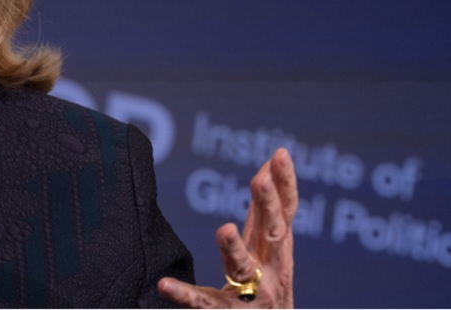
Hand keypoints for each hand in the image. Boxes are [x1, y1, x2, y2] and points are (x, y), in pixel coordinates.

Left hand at [159, 148, 297, 307]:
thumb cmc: (267, 290)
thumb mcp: (268, 249)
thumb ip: (263, 211)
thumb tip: (268, 164)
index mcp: (278, 252)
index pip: (286, 213)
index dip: (285, 184)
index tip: (280, 154)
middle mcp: (272, 272)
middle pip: (273, 234)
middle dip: (269, 206)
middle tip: (260, 180)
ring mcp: (252, 296)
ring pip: (244, 269)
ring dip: (235, 248)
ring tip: (224, 229)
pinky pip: (203, 303)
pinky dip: (184, 294)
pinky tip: (164, 284)